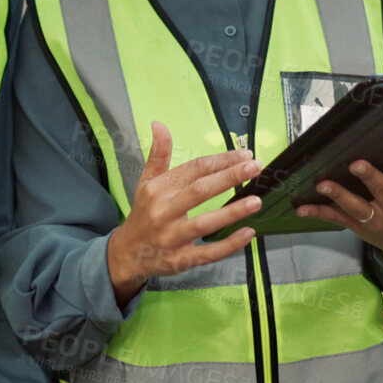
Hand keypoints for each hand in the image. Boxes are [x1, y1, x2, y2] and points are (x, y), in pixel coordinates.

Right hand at [107, 121, 262, 305]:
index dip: (221, 160)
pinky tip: (248, 233)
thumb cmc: (144, 213)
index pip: (193, 169)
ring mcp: (172, 237)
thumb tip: (158, 124)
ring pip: (205, 223)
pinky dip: (229, 244)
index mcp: (158, 189)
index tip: (245, 154)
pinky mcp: (180, 259)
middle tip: (255, 167)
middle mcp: (163, 211)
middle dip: (229, 177)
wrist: (127, 253)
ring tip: (256, 201)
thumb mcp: (146, 182)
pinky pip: (208, 253)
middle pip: (200, 191)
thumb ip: (158, 154)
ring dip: (232, 212)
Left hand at [295, 133, 382, 255]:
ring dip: (338, 195)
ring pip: (356, 207)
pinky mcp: (357, 226)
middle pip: (382, 191)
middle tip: (356, 164)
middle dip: (369, 178)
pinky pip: (336, 218)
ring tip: (323, 185)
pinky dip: (318, 213)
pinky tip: (301, 209)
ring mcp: (375, 219)